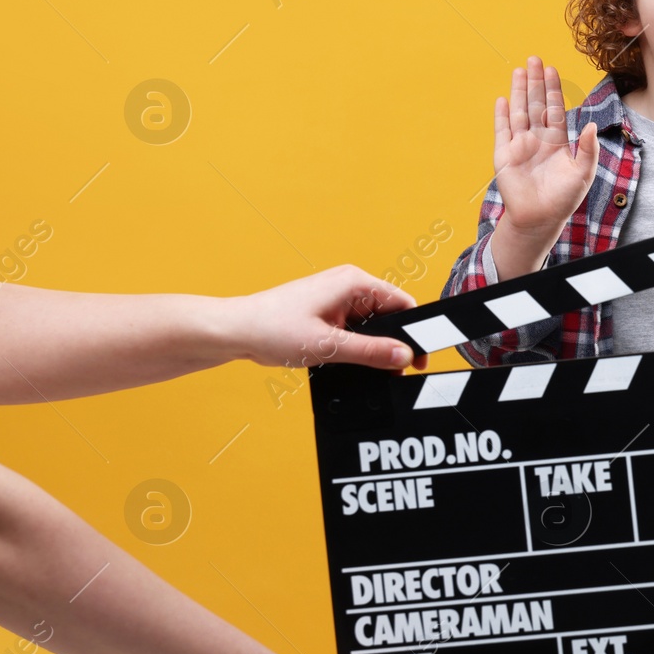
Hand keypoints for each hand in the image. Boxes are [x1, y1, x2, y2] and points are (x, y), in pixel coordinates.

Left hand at [228, 266, 427, 371]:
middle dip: (392, 343)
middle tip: (390, 371)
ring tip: (357, 364)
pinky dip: (356, 346)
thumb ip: (371, 352)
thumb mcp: (328, 346)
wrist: (234, 331)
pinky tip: (344, 359)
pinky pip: (356, 329)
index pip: (403, 303)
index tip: (418, 358)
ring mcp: (338, 298)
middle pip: (390, 315)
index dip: (415, 333)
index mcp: (354, 282)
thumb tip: (404, 355)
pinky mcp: (328, 311)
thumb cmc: (271, 328)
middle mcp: (349, 285)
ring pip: (373, 325)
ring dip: (371, 346)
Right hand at [493, 56, 600, 237]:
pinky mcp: (504, 155)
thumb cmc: (563, 198)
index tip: (551, 69)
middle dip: (535, 82)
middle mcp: (537, 139)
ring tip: (519, 70)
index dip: (553, 89)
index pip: (554, 109)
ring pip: (519, 112)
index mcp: (556, 141)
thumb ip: (587, 149)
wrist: (540, 219)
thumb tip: (590, 126)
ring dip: (519, 91)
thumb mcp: (582, 173)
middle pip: (535, 104)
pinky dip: (501, 115)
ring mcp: (519, 145)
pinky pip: (502, 131)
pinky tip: (503, 99)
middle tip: (534, 58)